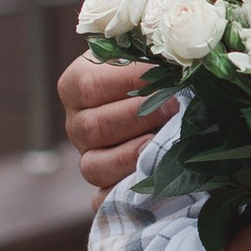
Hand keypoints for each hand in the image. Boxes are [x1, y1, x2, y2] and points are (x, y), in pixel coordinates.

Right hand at [59, 49, 171, 194]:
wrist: (168, 101)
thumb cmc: (156, 70)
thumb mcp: (148, 52)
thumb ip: (152, 51)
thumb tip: (174, 52)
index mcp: (77, 84)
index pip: (90, 85)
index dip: (130, 81)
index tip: (166, 76)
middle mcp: (77, 123)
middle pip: (92, 127)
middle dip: (137, 117)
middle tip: (174, 106)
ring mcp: (88, 157)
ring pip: (94, 166)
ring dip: (133, 154)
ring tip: (164, 139)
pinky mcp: (103, 186)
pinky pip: (102, 200)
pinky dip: (124, 194)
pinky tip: (151, 180)